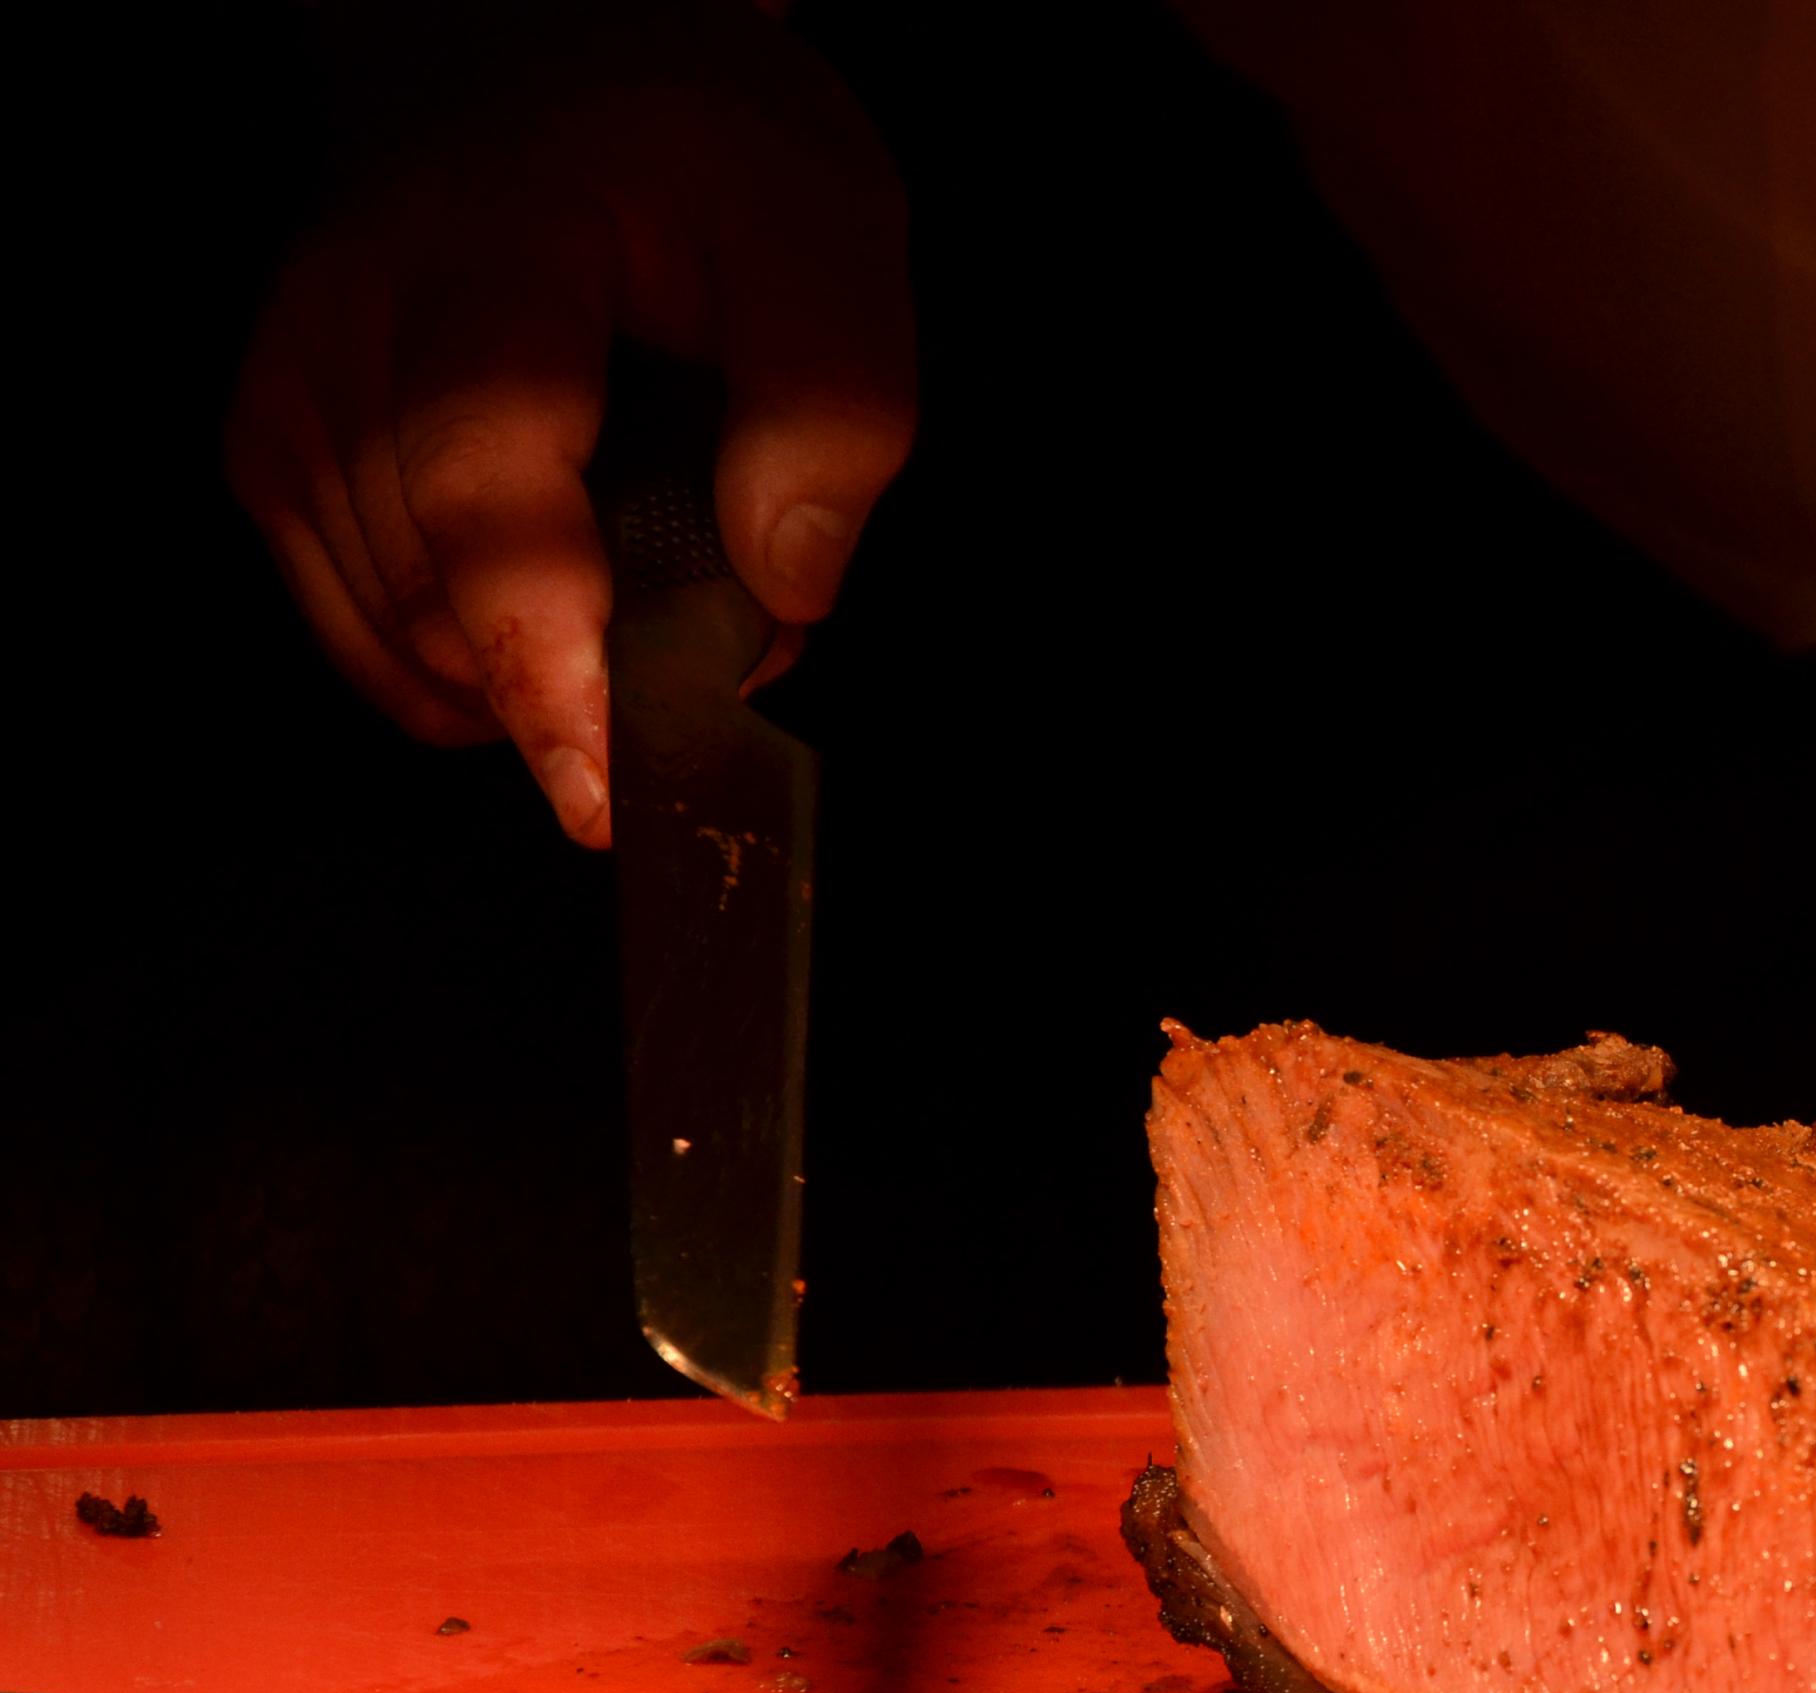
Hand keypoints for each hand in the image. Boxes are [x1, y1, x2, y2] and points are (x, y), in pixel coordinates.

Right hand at [225, 3, 911, 846]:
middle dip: (583, 674)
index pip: (489, 493)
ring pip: (389, 628)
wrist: (547, 53)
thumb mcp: (824, 236)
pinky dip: (451, 664)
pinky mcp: (273, 431)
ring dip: (523, 673)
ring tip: (634, 610)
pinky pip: (349, 620)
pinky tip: (538, 640)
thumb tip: (785, 588)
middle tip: (708, 632)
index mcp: (497, 261)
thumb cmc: (692, 152)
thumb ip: (830, 410)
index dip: (544, 660)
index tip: (595, 784)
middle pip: (436, 589)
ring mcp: (294, 377)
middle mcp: (354, 320)